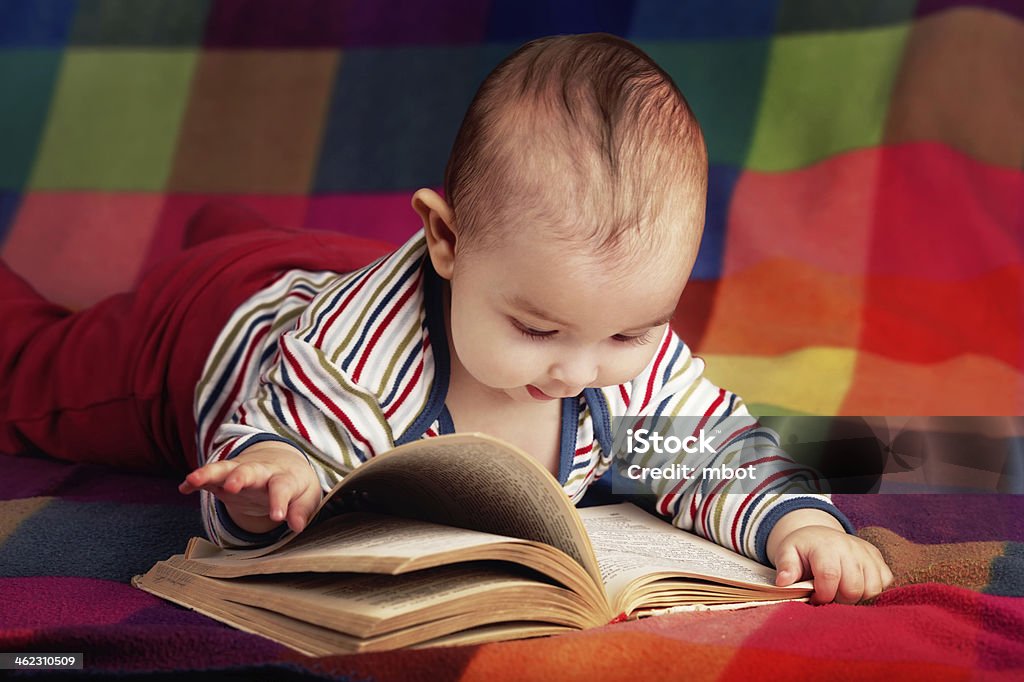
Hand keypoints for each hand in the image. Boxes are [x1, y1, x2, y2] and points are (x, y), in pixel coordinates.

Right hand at [178, 441, 322, 534]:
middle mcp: (260, 471)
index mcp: (284, 477)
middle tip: (233, 487)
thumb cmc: (297, 486)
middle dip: (240, 477)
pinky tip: (184, 488)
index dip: (280, 501)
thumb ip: (301, 510)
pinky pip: (209, 477)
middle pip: (250, 471)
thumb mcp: (306, 497)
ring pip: (224, 469)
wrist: (285, 465)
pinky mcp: (225, 477)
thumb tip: (297, 526)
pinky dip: (196, 481)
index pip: (282, 487)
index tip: (278, 517)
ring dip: (209, 473)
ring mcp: (241, 472)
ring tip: (193, 479)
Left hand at [767, 509, 892, 604]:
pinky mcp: (879, 561)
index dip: (823, 595)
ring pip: (872, 589)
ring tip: (841, 595)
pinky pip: (885, 584)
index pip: (830, 576)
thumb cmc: (803, 549)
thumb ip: (786, 566)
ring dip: (857, 599)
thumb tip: (783, 582)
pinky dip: (873, 593)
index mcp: (826, 546)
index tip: (814, 599)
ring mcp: (867, 554)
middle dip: (839, 601)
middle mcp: (850, 547)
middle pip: (853, 587)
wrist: (821, 536)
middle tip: (828, 598)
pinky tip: (857, 590)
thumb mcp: (787, 552)